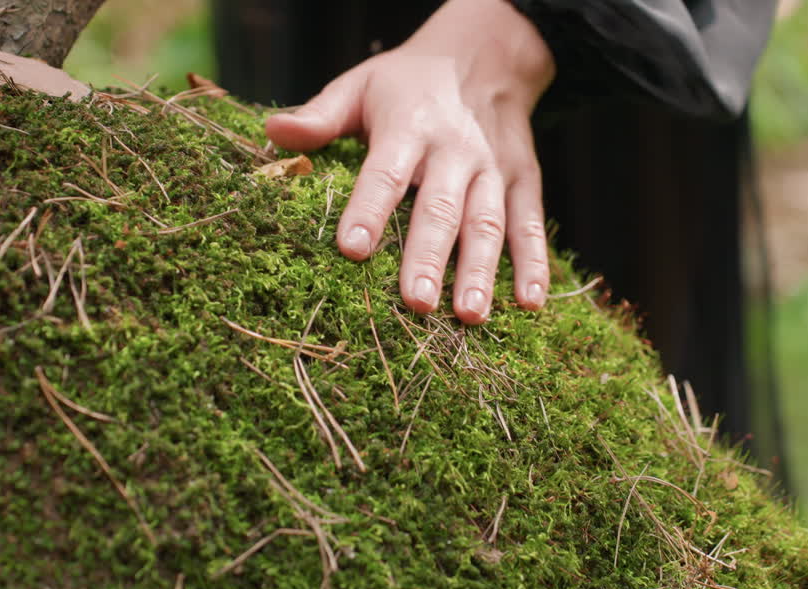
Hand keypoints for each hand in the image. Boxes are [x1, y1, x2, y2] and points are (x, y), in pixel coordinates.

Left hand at [265, 0, 555, 324]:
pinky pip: (530, 225)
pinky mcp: (523, 182)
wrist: (486, 54)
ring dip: (480, 271)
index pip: (385, 172)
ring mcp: (493, 169)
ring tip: (468, 316)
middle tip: (415, 302)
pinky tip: (530, 302)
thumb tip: (273, 134)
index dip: (369, 209)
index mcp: (409, 126)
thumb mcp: (361, 85)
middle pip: (440, 208)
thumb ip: (320, 116)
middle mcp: (455, 150)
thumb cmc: (409, 82)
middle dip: (428, 257)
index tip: (352, 248)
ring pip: (487, 223)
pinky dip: (534, 263)